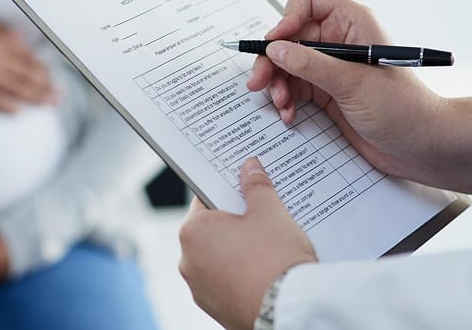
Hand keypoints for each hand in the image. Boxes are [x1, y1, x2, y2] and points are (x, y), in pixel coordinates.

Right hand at [0, 12, 54, 112]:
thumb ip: (0, 31)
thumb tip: (21, 37)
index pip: (28, 57)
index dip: (44, 69)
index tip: (55, 78)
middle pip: (26, 75)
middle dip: (45, 87)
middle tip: (60, 97)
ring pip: (13, 88)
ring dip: (33, 97)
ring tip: (48, 105)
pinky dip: (4, 105)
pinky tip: (18, 112)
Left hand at [179, 157, 316, 329]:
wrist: (291, 312)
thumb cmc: (276, 261)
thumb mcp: (270, 212)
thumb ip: (256, 187)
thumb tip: (249, 167)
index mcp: (192, 231)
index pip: (205, 200)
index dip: (228, 192)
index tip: (243, 191)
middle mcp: (188, 261)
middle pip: (212, 230)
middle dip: (235, 224)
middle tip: (262, 220)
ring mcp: (200, 288)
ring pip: (219, 258)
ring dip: (238, 252)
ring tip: (268, 249)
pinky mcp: (216, 308)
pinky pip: (227, 282)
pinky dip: (242, 276)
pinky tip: (265, 273)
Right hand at [246, 0, 469, 191]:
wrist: (420, 146)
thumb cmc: (404, 109)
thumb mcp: (353, 83)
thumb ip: (311, 64)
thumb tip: (276, 49)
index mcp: (352, 23)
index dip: (287, 16)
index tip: (276, 43)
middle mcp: (338, 39)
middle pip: (288, 35)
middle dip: (271, 59)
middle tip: (259, 81)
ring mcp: (329, 65)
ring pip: (285, 62)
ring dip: (276, 83)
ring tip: (281, 102)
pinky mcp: (323, 89)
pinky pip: (291, 85)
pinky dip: (285, 98)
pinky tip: (290, 113)